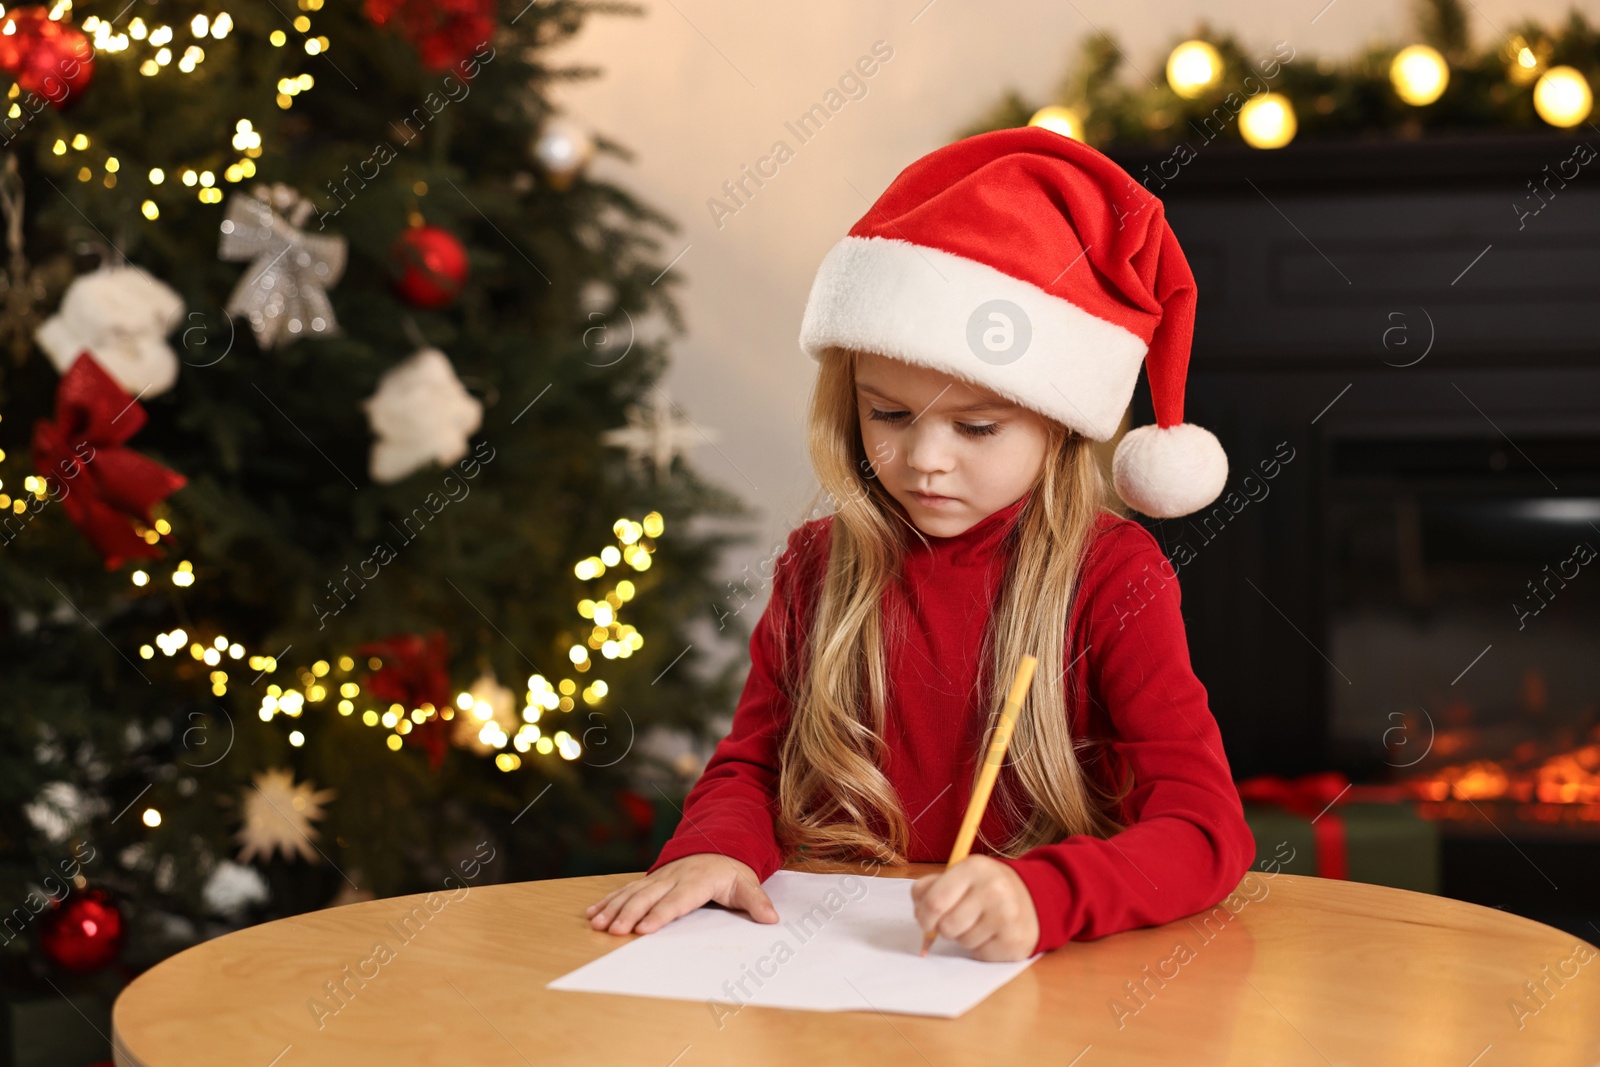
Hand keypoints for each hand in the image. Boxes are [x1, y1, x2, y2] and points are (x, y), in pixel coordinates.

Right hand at [585, 853, 778, 935]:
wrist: (718, 845)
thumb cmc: (731, 871)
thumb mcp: (747, 884)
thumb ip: (756, 902)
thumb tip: (771, 918)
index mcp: (697, 881)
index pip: (676, 901)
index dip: (660, 914)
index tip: (643, 929)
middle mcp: (673, 877)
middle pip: (648, 897)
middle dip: (629, 913)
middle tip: (614, 930)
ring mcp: (659, 877)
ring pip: (632, 893)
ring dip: (613, 908)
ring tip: (597, 924)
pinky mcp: (649, 880)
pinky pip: (626, 890)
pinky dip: (608, 901)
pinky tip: (592, 913)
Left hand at [911, 854, 1039, 961]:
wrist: (1035, 899)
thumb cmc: (987, 888)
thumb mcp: (961, 875)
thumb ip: (932, 888)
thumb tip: (919, 914)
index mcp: (974, 868)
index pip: (934, 901)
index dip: (923, 916)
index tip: (925, 921)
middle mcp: (993, 889)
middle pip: (946, 926)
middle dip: (943, 929)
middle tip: (955, 920)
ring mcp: (1006, 916)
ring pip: (962, 942)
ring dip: (963, 937)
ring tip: (979, 923)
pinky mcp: (1014, 941)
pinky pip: (979, 954)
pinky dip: (979, 947)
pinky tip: (992, 933)